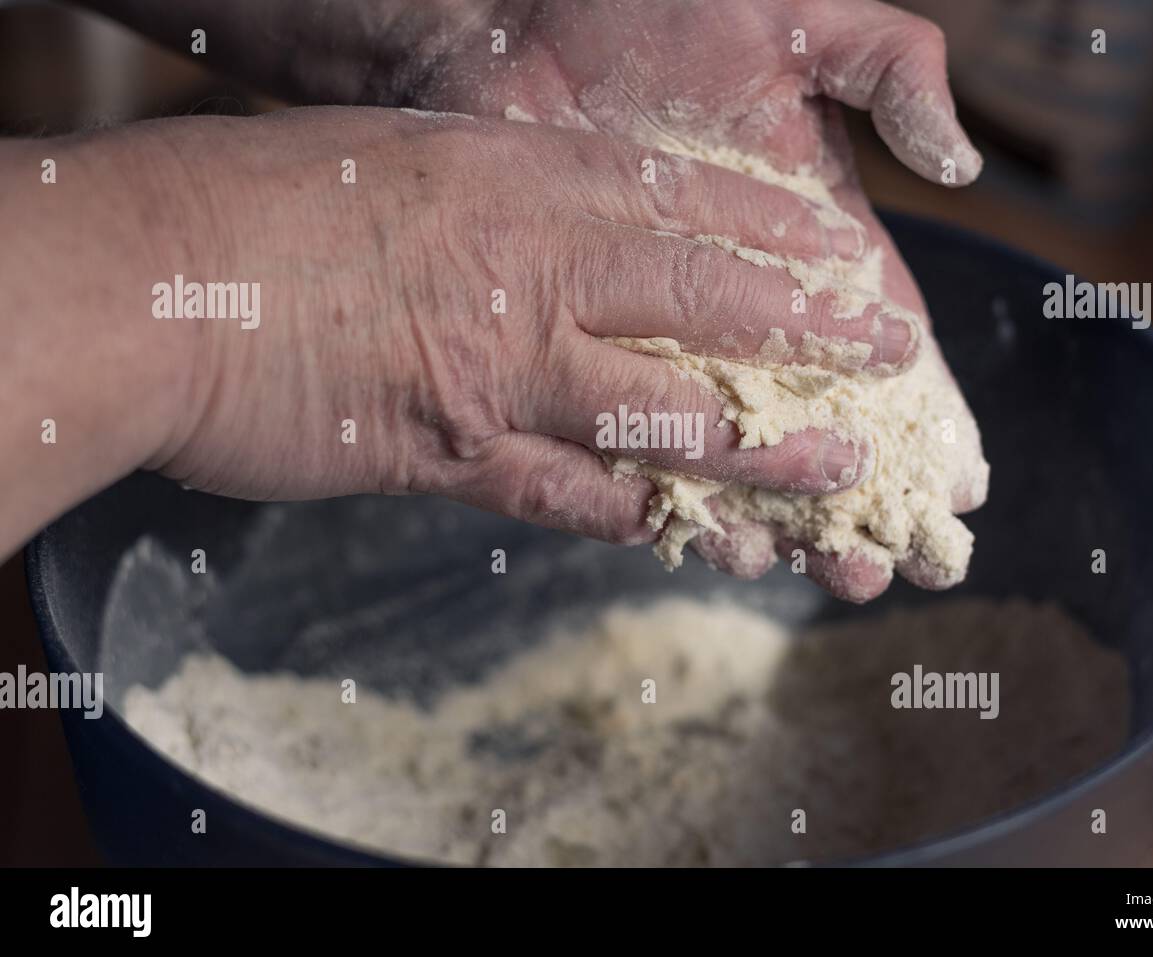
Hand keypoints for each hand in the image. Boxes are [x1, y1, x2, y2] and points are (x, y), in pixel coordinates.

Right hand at [120, 109, 926, 568]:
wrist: (145, 281)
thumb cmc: (250, 204)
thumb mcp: (388, 160)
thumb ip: (479, 193)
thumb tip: (538, 217)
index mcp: (514, 176)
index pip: (678, 197)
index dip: (772, 229)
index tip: (838, 254)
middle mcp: (527, 266)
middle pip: (702, 300)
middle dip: (807, 332)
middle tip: (890, 352)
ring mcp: (497, 364)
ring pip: (666, 410)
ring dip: (761, 447)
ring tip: (841, 472)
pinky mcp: (452, 453)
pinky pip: (578, 495)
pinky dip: (649, 520)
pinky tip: (710, 543)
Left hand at [397, 0, 987, 596]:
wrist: (510, 13)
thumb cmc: (657, 3)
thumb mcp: (792, 19)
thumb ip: (885, 69)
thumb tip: (959, 163)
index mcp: (798, 227)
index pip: (872, 333)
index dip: (919, 409)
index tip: (958, 484)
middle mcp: (733, 287)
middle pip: (811, 404)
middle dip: (858, 482)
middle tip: (894, 557)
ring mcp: (653, 318)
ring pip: (729, 429)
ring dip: (777, 502)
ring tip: (821, 567)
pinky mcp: (577, 329)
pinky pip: (629, 416)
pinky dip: (665, 474)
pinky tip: (705, 532)